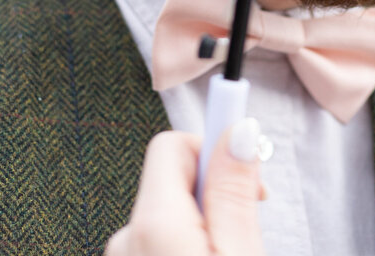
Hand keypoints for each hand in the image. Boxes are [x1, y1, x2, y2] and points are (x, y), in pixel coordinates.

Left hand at [106, 119, 265, 255]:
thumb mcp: (239, 253)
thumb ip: (233, 194)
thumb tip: (238, 131)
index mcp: (154, 223)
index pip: (172, 145)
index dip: (214, 146)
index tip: (247, 149)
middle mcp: (128, 235)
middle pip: (175, 179)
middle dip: (214, 192)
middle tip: (246, 227)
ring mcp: (127, 255)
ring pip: (173, 211)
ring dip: (205, 221)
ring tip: (229, 253)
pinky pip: (163, 238)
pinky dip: (189, 242)